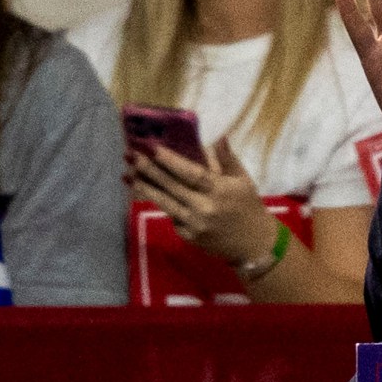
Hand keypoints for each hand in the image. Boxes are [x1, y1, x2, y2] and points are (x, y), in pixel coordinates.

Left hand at [130, 135, 282, 266]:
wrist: (253, 244)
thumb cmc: (249, 206)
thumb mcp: (243, 180)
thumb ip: (227, 159)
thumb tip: (218, 137)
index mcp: (220, 191)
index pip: (191, 173)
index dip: (171, 161)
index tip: (153, 148)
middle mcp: (205, 208)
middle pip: (172, 187)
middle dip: (149, 170)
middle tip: (131, 156)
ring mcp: (194, 224)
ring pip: (165, 203)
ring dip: (145, 188)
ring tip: (128, 175)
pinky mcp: (188, 236)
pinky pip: (171, 216)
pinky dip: (160, 203)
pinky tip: (147, 191)